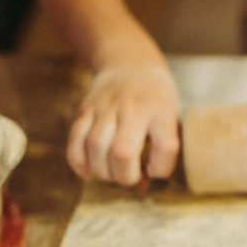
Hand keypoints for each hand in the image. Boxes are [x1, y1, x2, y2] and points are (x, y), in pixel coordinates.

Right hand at [67, 63, 180, 184]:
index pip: (166, 147)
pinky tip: (89, 171)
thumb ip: (162, 149)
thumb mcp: (171, 116)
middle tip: (130, 178)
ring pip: (95, 148)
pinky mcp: (85, 109)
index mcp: (162, 110)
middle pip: (122, 152)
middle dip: (125, 176)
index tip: (155, 171)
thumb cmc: (156, 98)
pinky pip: (75, 140)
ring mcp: (106, 106)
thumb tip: (143, 184)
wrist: (129, 62)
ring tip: (112, 174)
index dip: (161, 169)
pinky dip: (79, 162)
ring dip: (103, 172)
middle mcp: (133, 107)